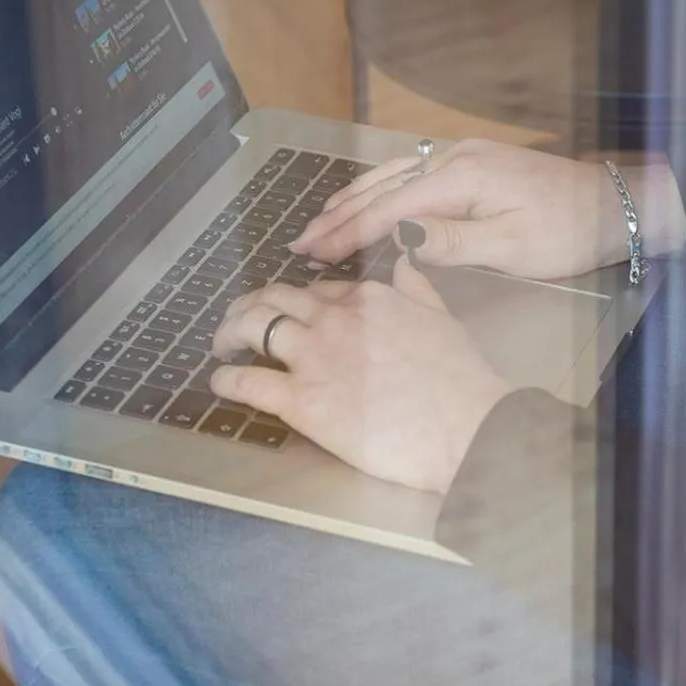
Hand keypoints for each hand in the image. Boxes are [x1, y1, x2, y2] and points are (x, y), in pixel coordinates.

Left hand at [210, 259, 511, 493]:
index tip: (290, 312)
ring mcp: (314, 357)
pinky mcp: (301, 400)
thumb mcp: (441, 316)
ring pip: (252, 326)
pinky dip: (227, 379)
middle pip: (274, 299)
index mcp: (368, 298)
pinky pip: (248, 381)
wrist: (465, 425)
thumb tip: (404, 259)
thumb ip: (416, 286)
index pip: (317, 290)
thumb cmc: (462, 379)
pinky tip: (220, 381)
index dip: (297, 300)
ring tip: (221, 344)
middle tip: (239, 321)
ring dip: (229, 332)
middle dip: (250, 306)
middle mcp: (334, 318)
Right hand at [291, 139, 685, 280]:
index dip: (345, 232)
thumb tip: (399, 238)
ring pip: (392, 173)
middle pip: (381, 186)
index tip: (310, 253)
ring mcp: (463, 155)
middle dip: (337, 214)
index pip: (387, 209)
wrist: (611, 204)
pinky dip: (381, 187)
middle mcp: (453, 158)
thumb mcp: (511, 248)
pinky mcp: (473, 161)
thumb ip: (450, 242)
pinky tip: (368, 198)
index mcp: (459, 180)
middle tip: (300, 242)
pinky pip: (412, 170)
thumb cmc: (566, 232)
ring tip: (320, 221)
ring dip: (354, 198)